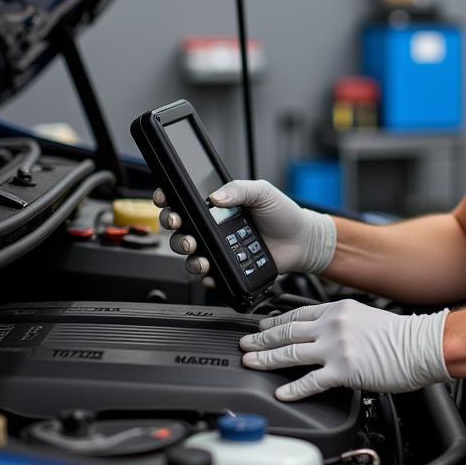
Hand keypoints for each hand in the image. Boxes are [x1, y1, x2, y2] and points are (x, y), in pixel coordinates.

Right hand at [154, 180, 336, 286]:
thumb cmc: (283, 213)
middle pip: (179, 228)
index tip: (164, 197)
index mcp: (218, 205)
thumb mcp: (262, 192)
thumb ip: (239, 189)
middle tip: (179, 224)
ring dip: (186, 252)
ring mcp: (219, 249)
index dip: (169, 199)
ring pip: (189, 254)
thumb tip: (215, 196)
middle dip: (173, 226)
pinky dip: (206, 275)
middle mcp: (213, 228)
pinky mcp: (227, 268)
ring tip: (195, 250)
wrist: (301, 241)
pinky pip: (208, 275)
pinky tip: (210, 270)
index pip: (185, 201)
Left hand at [239, 300, 449, 400]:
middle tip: (245, 343)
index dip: (275, 321)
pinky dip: (293, 388)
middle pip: (287, 331)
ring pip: (291, 352)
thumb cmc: (400, 335)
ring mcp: (336, 347)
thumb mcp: (365, 316)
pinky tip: (281, 392)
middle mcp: (333, 325)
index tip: (261, 326)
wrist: (421, 345)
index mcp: (338, 309)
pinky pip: (310, 381)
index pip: (297, 313)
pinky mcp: (343, 370)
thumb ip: (341, 323)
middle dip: (262, 338)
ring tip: (250, 362)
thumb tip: (323, 334)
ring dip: (266, 358)